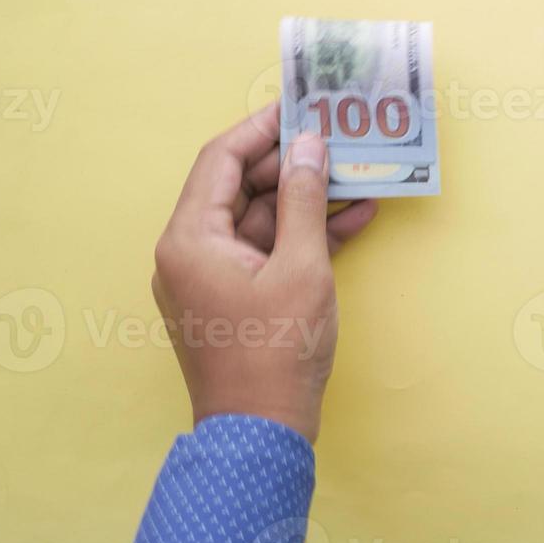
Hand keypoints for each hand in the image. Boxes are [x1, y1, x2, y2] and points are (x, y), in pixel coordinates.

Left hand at [151, 103, 377, 442]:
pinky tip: (352, 219)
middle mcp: (189, 252)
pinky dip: (303, 236)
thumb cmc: (276, 353)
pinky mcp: (233, 299)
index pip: (219, 159)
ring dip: (304, 199)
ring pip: (258, 219)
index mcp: (189, 239)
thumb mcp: (301, 267)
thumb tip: (308, 146)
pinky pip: (266, 251)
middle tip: (335, 138)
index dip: (261, 128)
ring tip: (354, 174)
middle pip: (239, 187)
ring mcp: (210, 278)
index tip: (300, 106)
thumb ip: (303, 200)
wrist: (261, 435)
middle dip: (290, 163)